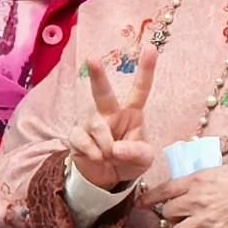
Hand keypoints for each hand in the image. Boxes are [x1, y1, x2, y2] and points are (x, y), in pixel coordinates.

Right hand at [67, 38, 161, 192]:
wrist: (106, 178)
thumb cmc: (129, 161)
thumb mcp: (144, 159)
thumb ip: (136, 152)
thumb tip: (116, 148)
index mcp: (131, 113)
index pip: (140, 89)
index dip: (146, 70)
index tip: (151, 49)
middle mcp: (109, 112)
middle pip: (103, 92)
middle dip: (97, 76)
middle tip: (92, 58)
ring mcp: (90, 122)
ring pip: (97, 127)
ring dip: (107, 147)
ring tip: (110, 157)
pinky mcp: (76, 135)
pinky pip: (82, 139)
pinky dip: (93, 152)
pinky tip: (97, 159)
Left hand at [141, 160, 227, 227]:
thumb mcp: (219, 171)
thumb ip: (199, 181)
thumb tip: (186, 188)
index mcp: (196, 180)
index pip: (163, 190)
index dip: (149, 198)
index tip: (141, 203)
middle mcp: (197, 200)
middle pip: (168, 212)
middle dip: (173, 213)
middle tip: (184, 213)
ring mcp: (207, 219)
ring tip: (196, 225)